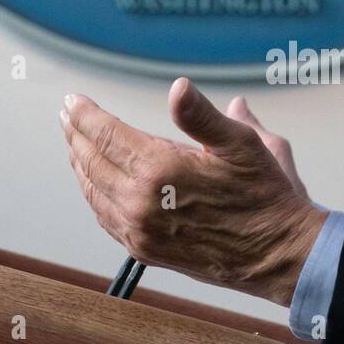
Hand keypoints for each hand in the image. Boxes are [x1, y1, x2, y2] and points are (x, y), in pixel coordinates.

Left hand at [59, 78, 326, 305]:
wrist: (277, 255)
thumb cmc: (265, 196)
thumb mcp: (243, 144)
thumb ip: (202, 115)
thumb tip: (177, 88)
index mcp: (161, 170)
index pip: (107, 135)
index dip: (86, 115)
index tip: (72, 100)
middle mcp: (141, 202)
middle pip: (92, 161)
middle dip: (76, 135)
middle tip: (67, 116)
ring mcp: (140, 230)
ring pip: (93, 191)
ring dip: (80, 164)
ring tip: (75, 145)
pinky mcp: (145, 251)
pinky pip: (104, 218)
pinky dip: (93, 195)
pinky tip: (94, 184)